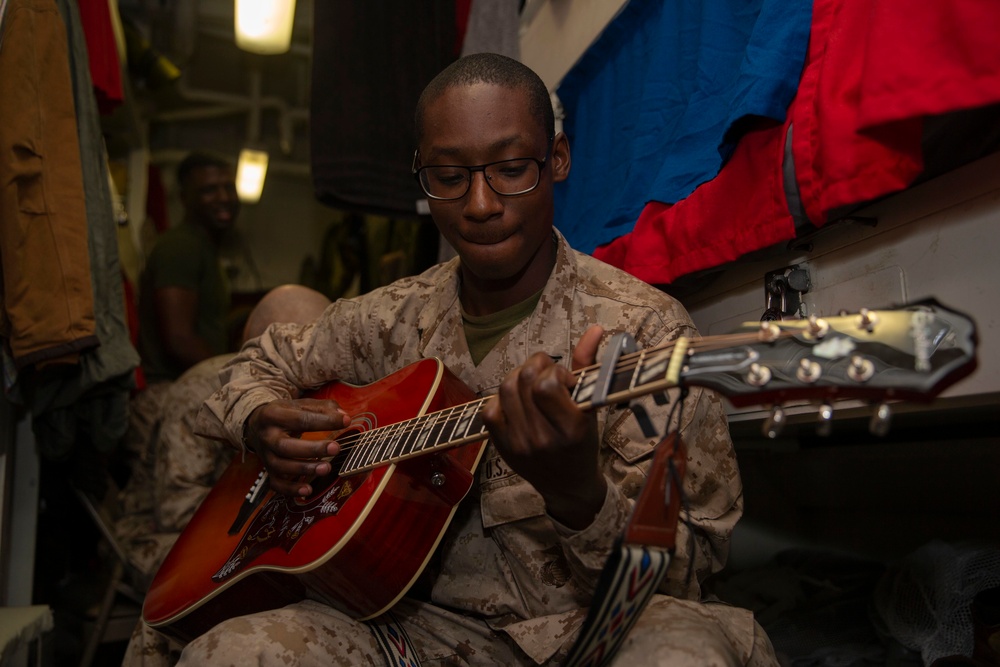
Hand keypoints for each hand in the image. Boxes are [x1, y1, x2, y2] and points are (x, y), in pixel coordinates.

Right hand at [244, 398, 349, 497]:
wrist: (256, 425)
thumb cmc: (285, 414)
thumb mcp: (300, 404)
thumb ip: (324, 408)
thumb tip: (343, 417)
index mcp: (274, 415)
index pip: (300, 418)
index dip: (324, 421)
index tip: (346, 421)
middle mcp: (267, 436)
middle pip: (285, 446)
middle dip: (312, 449)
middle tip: (336, 448)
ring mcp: (265, 455)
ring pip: (281, 466)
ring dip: (305, 469)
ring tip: (327, 468)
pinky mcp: (267, 471)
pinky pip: (276, 484)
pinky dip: (291, 489)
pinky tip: (308, 490)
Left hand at [482, 325, 606, 528]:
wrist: (568, 486)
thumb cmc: (583, 442)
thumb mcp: (591, 407)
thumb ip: (588, 365)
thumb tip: (594, 329)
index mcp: (572, 429)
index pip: (547, 385)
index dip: (555, 371)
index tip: (565, 379)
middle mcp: (543, 438)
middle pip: (524, 380)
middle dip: (536, 366)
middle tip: (548, 374)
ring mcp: (519, 444)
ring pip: (505, 389)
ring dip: (519, 377)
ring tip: (532, 384)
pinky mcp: (502, 447)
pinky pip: (489, 409)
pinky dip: (501, 398)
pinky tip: (517, 402)